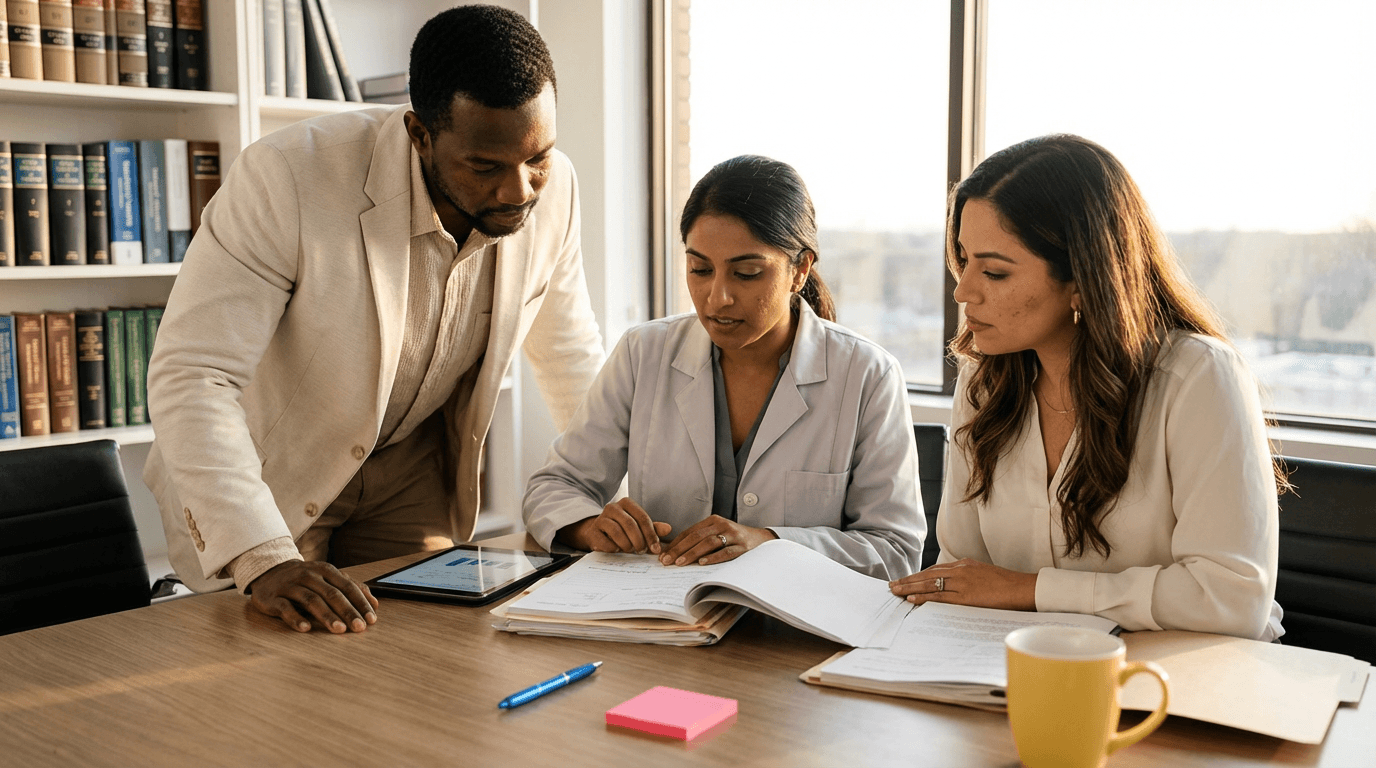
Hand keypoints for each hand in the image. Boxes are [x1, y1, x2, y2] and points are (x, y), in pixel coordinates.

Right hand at [248, 560, 378, 633]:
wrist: (268, 571)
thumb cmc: (304, 578)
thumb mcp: (327, 578)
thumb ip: (350, 588)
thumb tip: (374, 603)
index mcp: (325, 570)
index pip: (347, 586)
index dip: (360, 603)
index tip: (372, 619)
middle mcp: (308, 575)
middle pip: (331, 594)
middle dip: (347, 611)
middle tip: (359, 627)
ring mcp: (290, 586)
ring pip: (311, 600)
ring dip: (327, 616)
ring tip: (339, 630)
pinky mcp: (273, 598)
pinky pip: (285, 608)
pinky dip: (296, 618)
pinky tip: (306, 628)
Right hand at [556, 497, 672, 553]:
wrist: (598, 533)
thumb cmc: (622, 530)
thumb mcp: (639, 527)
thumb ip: (653, 528)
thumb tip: (668, 529)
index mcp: (627, 503)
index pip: (642, 517)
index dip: (651, 534)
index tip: (656, 548)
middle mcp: (613, 507)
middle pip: (630, 524)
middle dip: (639, 540)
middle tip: (642, 551)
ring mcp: (601, 518)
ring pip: (617, 532)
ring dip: (627, 545)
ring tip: (630, 551)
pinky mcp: (593, 531)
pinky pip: (605, 542)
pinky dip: (614, 549)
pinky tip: (617, 551)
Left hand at [659, 515, 777, 565]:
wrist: (762, 539)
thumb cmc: (734, 539)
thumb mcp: (717, 534)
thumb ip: (699, 540)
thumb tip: (674, 552)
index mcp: (712, 521)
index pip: (689, 532)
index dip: (675, 544)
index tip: (662, 555)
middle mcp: (721, 525)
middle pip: (696, 537)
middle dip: (679, 549)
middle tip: (666, 560)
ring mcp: (733, 535)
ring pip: (709, 543)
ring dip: (692, 553)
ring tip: (680, 562)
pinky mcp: (742, 547)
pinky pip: (726, 552)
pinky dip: (713, 558)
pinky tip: (703, 563)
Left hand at [888, 558, 1037, 610]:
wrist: (1022, 588)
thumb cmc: (1006, 585)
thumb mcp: (982, 574)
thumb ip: (966, 577)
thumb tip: (952, 586)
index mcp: (964, 564)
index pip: (934, 569)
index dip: (917, 575)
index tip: (905, 579)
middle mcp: (960, 570)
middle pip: (927, 574)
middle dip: (908, 580)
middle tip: (892, 585)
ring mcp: (962, 582)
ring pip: (929, 584)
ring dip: (910, 588)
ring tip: (896, 592)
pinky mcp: (966, 596)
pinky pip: (940, 597)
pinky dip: (924, 598)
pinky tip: (912, 599)